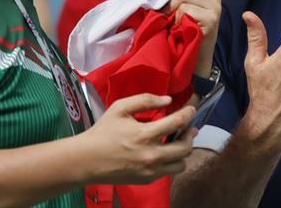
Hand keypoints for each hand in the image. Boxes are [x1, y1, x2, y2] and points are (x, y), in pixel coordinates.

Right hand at [82, 94, 196, 184]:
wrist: (87, 160)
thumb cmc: (103, 131)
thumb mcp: (120, 108)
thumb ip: (145, 100)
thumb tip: (168, 100)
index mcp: (144, 134)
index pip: (177, 122)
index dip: (188, 113)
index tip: (192, 109)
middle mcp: (151, 155)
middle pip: (185, 147)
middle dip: (190, 135)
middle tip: (189, 128)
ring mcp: (150, 170)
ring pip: (181, 164)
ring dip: (183, 151)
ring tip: (179, 142)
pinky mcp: (147, 180)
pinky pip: (168, 172)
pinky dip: (171, 162)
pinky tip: (164, 152)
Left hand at [145, 0, 220, 76]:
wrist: (193, 67)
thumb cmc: (182, 39)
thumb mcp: (172, 14)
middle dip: (168, 6)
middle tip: (168, 22)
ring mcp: (214, 9)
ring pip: (181, 1)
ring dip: (172, 17)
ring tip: (176, 31)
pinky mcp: (211, 21)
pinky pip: (184, 13)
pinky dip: (177, 24)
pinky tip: (183, 34)